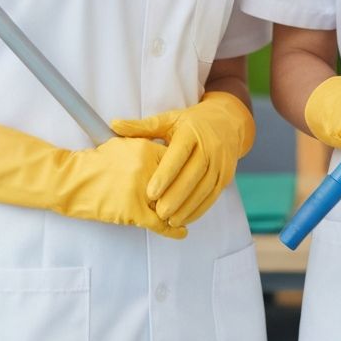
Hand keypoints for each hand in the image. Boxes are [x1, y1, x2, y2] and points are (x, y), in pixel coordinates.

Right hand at [0, 122, 185, 238]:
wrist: (72, 180)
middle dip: (185, 192)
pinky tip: (181, 232)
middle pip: (177, 183)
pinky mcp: (133, 211)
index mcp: (146, 149)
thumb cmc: (95, 161)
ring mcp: (141, 190)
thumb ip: (145, 146)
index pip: (177, 160)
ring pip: (170, 203)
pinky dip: (172, 229)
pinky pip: (159, 223)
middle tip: (193, 199)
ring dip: (180, 211)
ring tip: (188, 216)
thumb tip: (163, 150)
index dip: (183, 171)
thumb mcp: (122, 144)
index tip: (191, 177)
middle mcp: (147, 168)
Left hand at [110, 92, 254, 227]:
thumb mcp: (169, 120)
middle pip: (193, 175)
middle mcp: (210, 146)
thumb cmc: (191, 123)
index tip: (150, 192)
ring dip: (188, 207)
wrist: (227, 122)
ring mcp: (220, 162)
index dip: (165, 175)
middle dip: (175, 196)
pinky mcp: (226, 175)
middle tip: (158, 213)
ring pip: (204, 189)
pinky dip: (199, 209)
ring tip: (169, 220)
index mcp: (192, 132)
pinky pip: (213, 195)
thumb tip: (113, 124)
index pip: (179, 154)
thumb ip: (142, 126)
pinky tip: (185, 218)